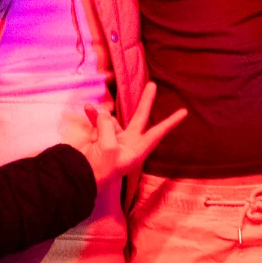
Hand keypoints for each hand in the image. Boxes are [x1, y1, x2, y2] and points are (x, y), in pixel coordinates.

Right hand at [69, 83, 187, 187]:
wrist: (78, 178)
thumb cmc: (100, 169)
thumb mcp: (108, 147)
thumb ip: (108, 127)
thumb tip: (102, 114)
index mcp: (137, 149)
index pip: (157, 133)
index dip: (170, 122)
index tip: (184, 112)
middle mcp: (128, 143)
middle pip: (139, 118)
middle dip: (145, 102)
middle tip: (153, 85)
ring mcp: (113, 139)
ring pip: (111, 120)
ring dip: (102, 116)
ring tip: (93, 119)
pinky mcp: (99, 138)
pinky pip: (98, 122)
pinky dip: (93, 115)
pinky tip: (87, 108)